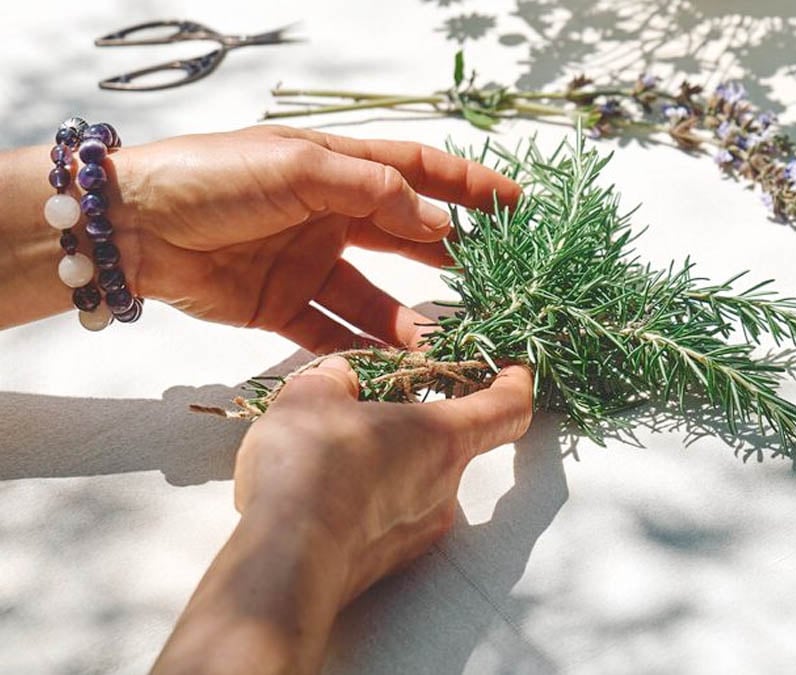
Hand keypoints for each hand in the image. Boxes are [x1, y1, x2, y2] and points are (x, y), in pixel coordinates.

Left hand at [109, 125, 520, 351]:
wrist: (132, 227)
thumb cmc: (214, 178)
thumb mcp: (300, 169)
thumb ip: (374, 193)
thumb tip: (438, 221)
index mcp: (337, 169)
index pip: (418, 172)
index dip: (468, 186)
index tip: (516, 205)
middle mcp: (330, 215)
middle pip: (405, 237)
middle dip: (451, 256)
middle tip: (495, 282)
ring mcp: (307, 263)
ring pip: (374, 296)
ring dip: (407, 319)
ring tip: (440, 343)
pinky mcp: (282, 306)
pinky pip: (334, 332)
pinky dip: (363, 350)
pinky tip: (392, 365)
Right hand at [154, 357, 532, 672]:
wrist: (283, 562)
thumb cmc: (309, 466)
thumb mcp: (311, 396)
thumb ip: (333, 379)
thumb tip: (340, 379)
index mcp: (443, 436)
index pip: (507, 408)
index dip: (513, 384)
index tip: (512, 370)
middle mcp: (446, 487)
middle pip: (449, 443)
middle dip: (412, 421)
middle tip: (364, 405)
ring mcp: (420, 531)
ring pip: (412, 481)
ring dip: (382, 462)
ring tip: (321, 452)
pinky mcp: (389, 564)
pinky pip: (385, 517)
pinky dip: (362, 499)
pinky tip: (314, 494)